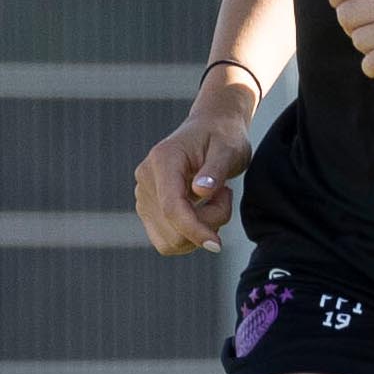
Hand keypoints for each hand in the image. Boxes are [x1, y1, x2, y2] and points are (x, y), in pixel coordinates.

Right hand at [133, 86, 256, 256]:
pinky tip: (204, 210)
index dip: (194, 230)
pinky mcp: (148, 209)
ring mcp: (143, 196)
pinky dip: (190, 234)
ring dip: (199, 230)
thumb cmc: (224, 136)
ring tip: (215, 200)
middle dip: (205, 225)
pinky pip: (168, 240)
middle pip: (172, 229)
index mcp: (163, 160)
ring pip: (170, 240)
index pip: (172, 207)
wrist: (212, 128)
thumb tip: (201, 191)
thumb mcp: (229, 149)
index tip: (217, 245)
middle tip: (225, 196)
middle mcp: (146, 179)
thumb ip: (216, 170)